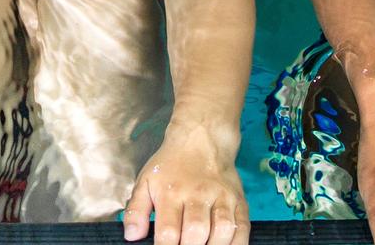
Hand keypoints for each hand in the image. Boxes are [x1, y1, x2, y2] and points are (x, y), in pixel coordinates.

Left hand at [122, 124, 249, 244]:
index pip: (168, 231)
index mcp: (172, 192)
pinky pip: (242, 229)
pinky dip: (236, 244)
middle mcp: (198, 195)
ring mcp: (221, 198)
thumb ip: (136, 210)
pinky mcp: (239, 202)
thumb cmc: (172, 165)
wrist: (202, 139)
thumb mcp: (145, 181)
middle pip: (196, 232)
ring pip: (222, 231)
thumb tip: (132, 236)